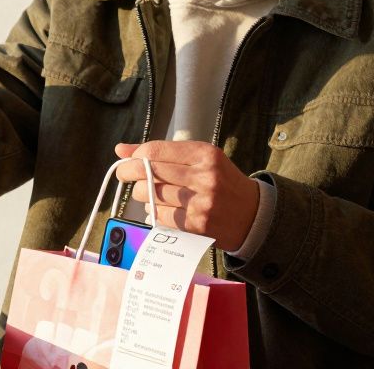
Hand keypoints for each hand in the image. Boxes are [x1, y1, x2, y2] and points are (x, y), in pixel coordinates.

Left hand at [113, 141, 259, 251]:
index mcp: (205, 154)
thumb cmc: (221, 182)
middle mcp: (203, 177)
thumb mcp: (200, 159)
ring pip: (151, 195)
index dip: (134, 155)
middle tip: (124, 175)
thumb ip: (163, 153)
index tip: (125, 159)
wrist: (252, 214)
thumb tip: (121, 149)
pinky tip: (159, 208)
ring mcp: (200, 203)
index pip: (156, 151)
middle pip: (150, 172)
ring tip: (150, 194)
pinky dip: (153, 212)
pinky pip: (160, 216)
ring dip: (142, 195)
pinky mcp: (196, 225)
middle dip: (129, 172)